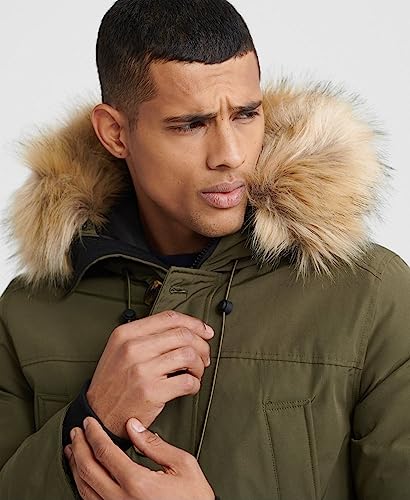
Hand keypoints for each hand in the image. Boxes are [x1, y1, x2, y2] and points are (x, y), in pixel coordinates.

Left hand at [65, 416, 214, 499]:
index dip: (94, 434)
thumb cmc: (194, 498)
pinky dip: (82, 484)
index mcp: (138, 483)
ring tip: (73, 450)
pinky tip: (83, 474)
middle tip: (76, 432)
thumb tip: (134, 427)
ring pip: (84, 488)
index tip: (89, 422)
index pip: (105, 452)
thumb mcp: (183, 465)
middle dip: (79, 447)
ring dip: (75, 466)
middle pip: (88, 470)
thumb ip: (155, 445)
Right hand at [87, 310, 213, 437]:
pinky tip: (189, 387)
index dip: (193, 323)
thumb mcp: (119, 350)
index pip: (169, 318)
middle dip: (201, 345)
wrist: (98, 416)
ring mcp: (142, 370)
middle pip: (183, 335)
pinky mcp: (151, 392)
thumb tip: (184, 330)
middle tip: (204, 356)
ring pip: (189, 355)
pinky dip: (195, 384)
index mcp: (126, 334)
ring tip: (196, 372)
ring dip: (199, 365)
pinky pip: (187, 381)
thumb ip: (146, 336)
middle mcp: (133, 348)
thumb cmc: (112, 383)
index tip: (205, 331)